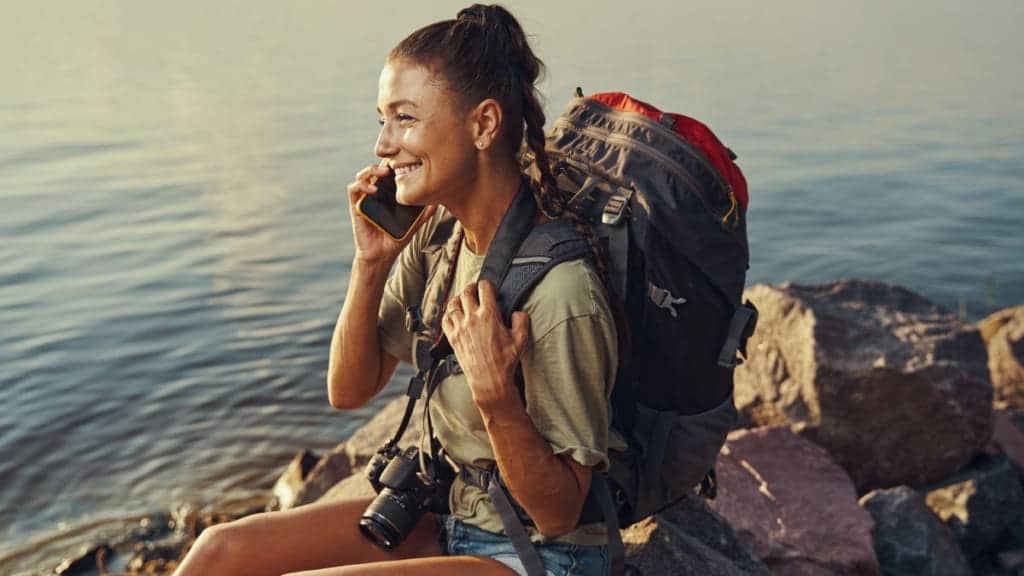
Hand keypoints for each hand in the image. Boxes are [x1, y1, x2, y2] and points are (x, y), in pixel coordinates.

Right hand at [345, 163, 435, 264]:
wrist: (381, 255)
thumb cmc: (396, 238)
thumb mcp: (413, 224)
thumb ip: (423, 214)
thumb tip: (438, 202)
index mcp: (388, 194)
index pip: (389, 173)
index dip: (394, 163)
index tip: (404, 161)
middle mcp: (375, 193)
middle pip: (376, 170)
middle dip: (383, 163)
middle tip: (393, 165)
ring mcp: (365, 199)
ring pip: (362, 176)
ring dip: (371, 170)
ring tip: (383, 173)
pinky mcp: (356, 206)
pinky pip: (353, 189)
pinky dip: (361, 185)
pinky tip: (373, 190)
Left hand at [441, 280, 530, 408]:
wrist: (489, 380)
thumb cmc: (505, 362)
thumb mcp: (521, 340)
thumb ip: (521, 321)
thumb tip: (518, 313)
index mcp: (489, 315)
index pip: (484, 288)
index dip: (488, 284)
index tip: (491, 288)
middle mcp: (472, 318)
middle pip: (467, 292)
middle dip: (472, 287)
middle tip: (476, 289)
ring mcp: (460, 328)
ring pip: (453, 304)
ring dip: (459, 299)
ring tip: (464, 299)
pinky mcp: (452, 338)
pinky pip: (445, 320)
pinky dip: (448, 314)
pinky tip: (454, 315)